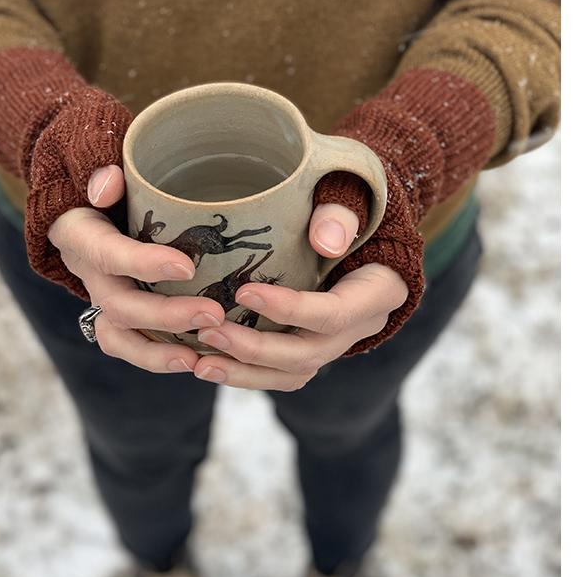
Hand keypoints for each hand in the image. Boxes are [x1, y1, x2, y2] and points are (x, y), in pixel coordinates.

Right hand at [48, 164, 225, 374]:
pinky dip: (159, 357)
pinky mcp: (120, 317)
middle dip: (166, 315)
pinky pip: (130, 346)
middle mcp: (88, 273)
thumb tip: (108, 184)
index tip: (186, 268)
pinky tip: (197, 361)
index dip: (142, 264)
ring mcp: (103, 299)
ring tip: (197, 360)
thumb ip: (104, 169)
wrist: (95, 202)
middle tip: (214, 314)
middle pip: (119, 305)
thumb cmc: (114, 179)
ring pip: (118, 337)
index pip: (106, 252)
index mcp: (80, 234)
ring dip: (157, 352)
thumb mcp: (102, 160)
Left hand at [191, 202, 407, 390]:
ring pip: (290, 375)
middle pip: (306, 355)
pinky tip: (206, 364)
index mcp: (376, 294)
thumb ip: (340, 214)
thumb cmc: (350, 215)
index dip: (289, 310)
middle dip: (255, 349)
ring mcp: (333, 346)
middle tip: (208, 331)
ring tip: (200, 363)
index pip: (333, 314)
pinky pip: (278, 375)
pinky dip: (242, 373)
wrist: (360, 241)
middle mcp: (357, 330)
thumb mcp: (354, 202)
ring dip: (243, 372)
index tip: (244, 292)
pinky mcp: (310, 352)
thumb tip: (325, 241)